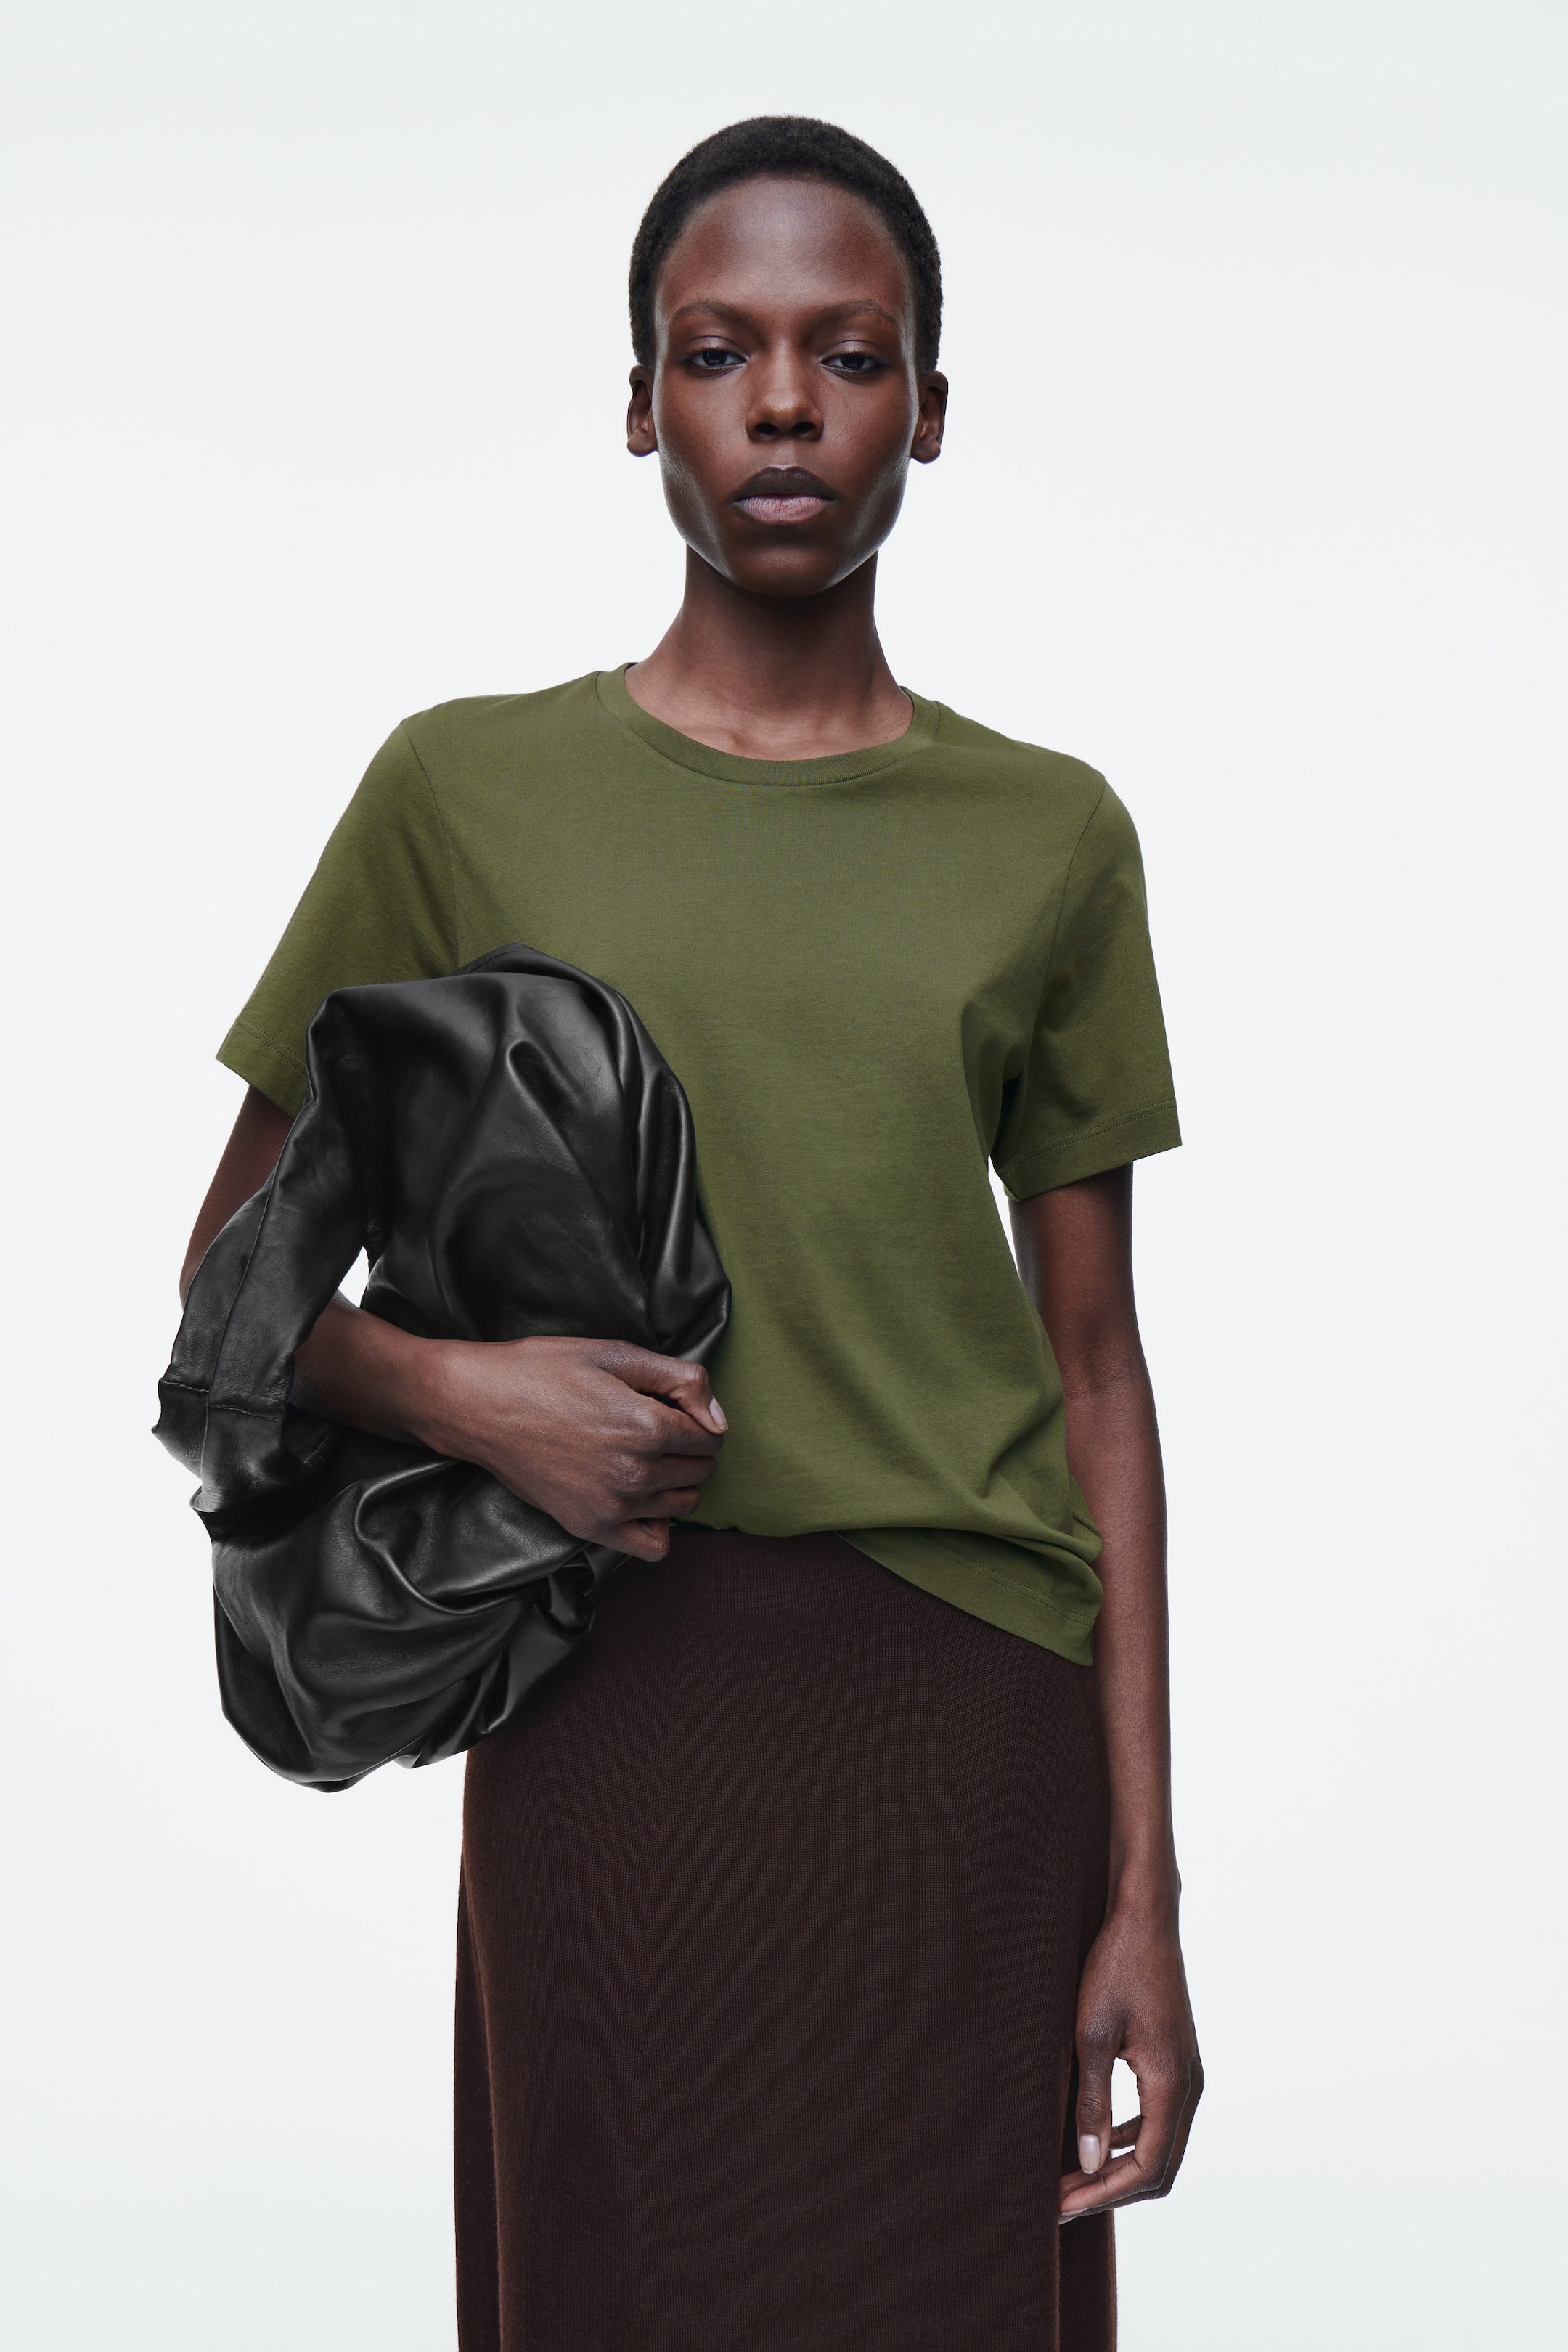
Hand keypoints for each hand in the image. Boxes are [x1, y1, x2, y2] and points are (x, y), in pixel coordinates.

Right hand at [418, 1335, 726, 1561]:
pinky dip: (657, 1526)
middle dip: (689, 1450)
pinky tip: (639, 1500)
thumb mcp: (616, 1354)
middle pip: (700, 1472)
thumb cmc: (543, 1371)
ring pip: (683, 1505)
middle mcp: (636, 1471)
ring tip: (644, 1459)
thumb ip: (681, 1381)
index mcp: (648, 1425)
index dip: (697, 1420)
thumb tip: (718, 1421)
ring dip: (676, 1484)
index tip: (671, 1409)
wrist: (479, 1405)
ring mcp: (613, 1505)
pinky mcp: (589, 1527)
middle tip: (655, 1430)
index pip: (710, 1437)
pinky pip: (653, 1546)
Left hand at [1058, 1898, 1202, 2222]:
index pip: (1147, 2166)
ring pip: (1160, 2145)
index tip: (1063, 2203)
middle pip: (1159, 2166)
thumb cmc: (1114, 1967)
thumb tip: (1087, 2162)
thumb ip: (1091, 2101)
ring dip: (1118, 2168)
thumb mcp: (1091, 2034)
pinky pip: (1158, 2118)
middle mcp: (1188, 2085)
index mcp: (1172, 2083)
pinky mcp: (1175, 2062)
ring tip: (1070, 2178)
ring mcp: (1186, 2074)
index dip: (1105, 2193)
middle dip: (1111, 2190)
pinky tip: (1094, 2140)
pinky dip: (1128, 2139)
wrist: (1144, 1918)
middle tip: (1061, 2201)